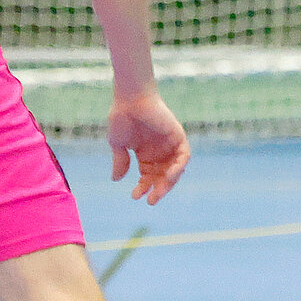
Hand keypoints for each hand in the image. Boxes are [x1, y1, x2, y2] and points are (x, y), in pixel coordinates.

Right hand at [107, 88, 189, 204]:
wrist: (130, 99)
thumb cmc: (122, 117)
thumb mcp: (118, 144)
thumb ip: (120, 161)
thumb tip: (116, 180)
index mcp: (145, 154)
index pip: (148, 177)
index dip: (143, 187)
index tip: (135, 196)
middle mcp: (159, 151)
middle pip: (162, 176)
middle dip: (158, 190)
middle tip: (151, 201)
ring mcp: (169, 144)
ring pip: (174, 170)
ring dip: (169, 182)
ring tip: (159, 191)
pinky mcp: (178, 136)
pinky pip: (184, 156)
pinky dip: (179, 167)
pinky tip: (169, 175)